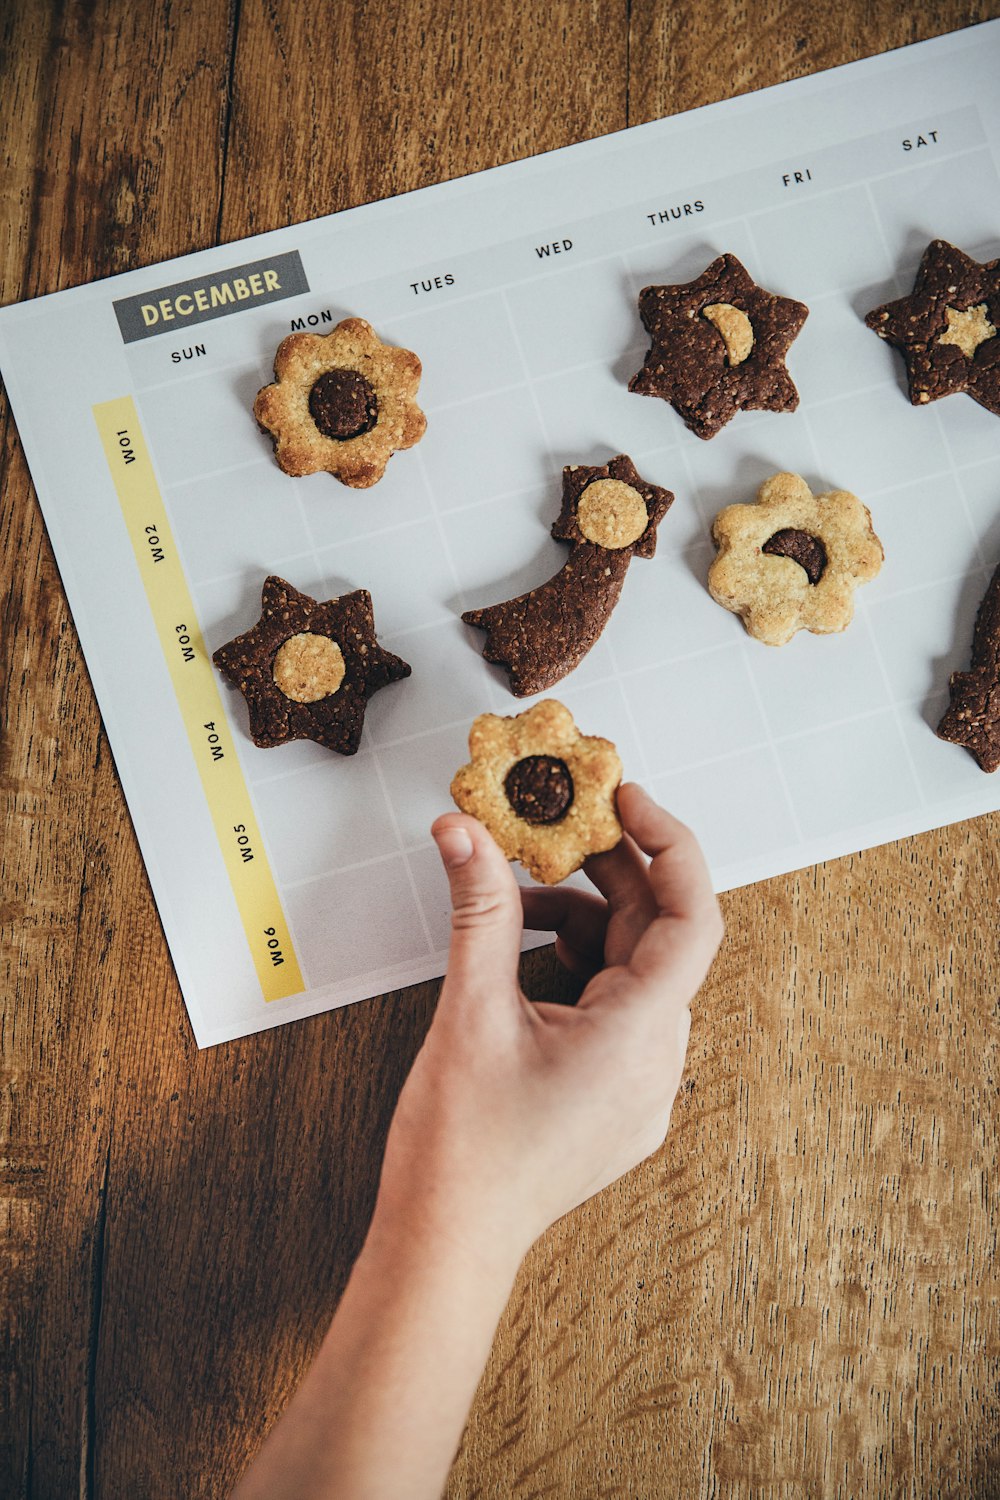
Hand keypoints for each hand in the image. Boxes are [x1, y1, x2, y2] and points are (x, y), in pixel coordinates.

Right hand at [374, 783, 723, 1273]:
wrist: (447, 1247)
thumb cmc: (463, 1153)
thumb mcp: (469, 1011)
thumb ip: (478, 910)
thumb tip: (465, 833)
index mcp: (639, 1036)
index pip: (693, 916)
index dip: (668, 845)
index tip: (625, 801)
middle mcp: (657, 1063)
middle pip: (657, 939)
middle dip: (608, 877)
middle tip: (558, 830)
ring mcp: (640, 1089)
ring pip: (633, 974)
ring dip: (584, 924)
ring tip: (519, 902)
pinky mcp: (615, 1102)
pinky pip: (616, 1012)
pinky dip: (578, 970)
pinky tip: (523, 955)